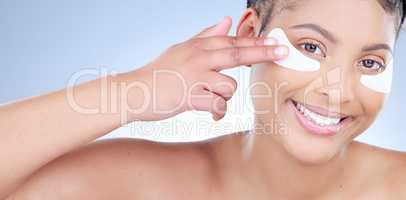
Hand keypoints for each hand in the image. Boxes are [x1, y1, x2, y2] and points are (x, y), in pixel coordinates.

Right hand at [120, 16, 287, 121]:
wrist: (134, 91)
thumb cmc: (159, 73)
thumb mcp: (181, 50)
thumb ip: (205, 36)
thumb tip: (226, 20)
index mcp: (197, 46)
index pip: (231, 41)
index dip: (255, 42)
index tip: (276, 42)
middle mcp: (197, 58)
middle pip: (236, 53)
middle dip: (262, 52)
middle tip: (282, 51)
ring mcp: (194, 77)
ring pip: (229, 86)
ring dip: (225, 95)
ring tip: (211, 99)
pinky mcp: (190, 96)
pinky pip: (217, 105)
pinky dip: (218, 112)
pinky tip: (209, 112)